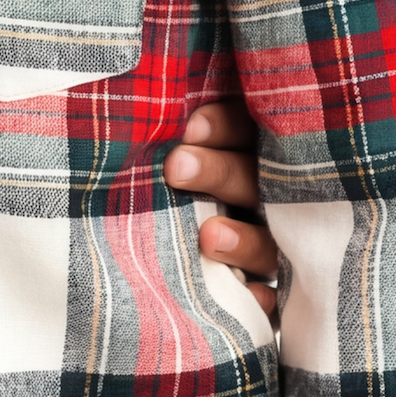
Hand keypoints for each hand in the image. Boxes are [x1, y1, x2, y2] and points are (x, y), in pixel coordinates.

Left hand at [163, 98, 282, 315]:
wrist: (169, 266)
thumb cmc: (158, 182)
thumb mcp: (170, 152)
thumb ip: (171, 135)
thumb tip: (120, 93)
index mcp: (245, 152)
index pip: (245, 130)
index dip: (225, 126)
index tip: (190, 127)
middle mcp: (264, 198)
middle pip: (253, 181)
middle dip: (219, 173)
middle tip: (177, 168)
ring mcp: (272, 247)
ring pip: (269, 242)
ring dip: (245, 240)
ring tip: (209, 237)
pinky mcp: (268, 293)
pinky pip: (274, 302)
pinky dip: (262, 303)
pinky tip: (250, 300)